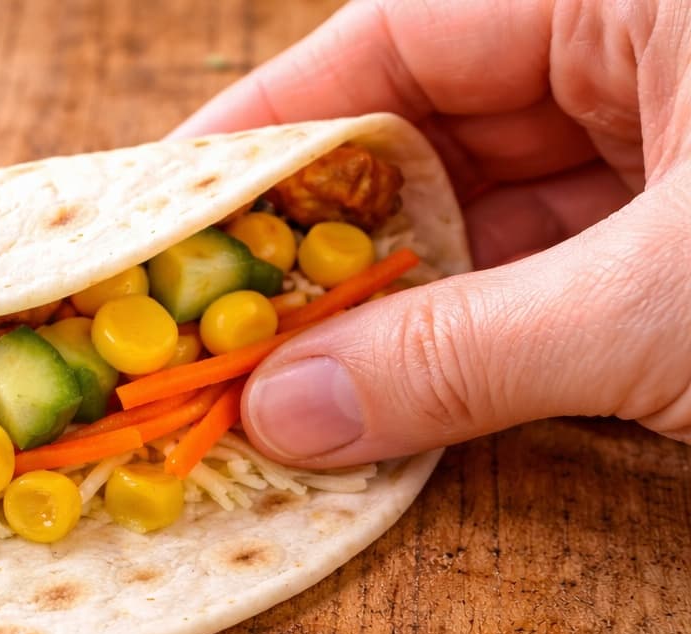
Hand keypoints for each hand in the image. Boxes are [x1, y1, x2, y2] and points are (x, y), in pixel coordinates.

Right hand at [175, 0, 690, 465]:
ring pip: (482, 224)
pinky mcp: (684, 254)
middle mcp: (635, 59)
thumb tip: (285, 411)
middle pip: (425, 142)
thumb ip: (465, 353)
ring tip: (283, 383)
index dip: (271, 134)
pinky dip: (474, 346)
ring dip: (389, 313)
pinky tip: (391, 400)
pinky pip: (548, 285)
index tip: (172, 216)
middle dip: (322, 245)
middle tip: (215, 328)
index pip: (397, 43)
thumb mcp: (662, 299)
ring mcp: (669, 154)